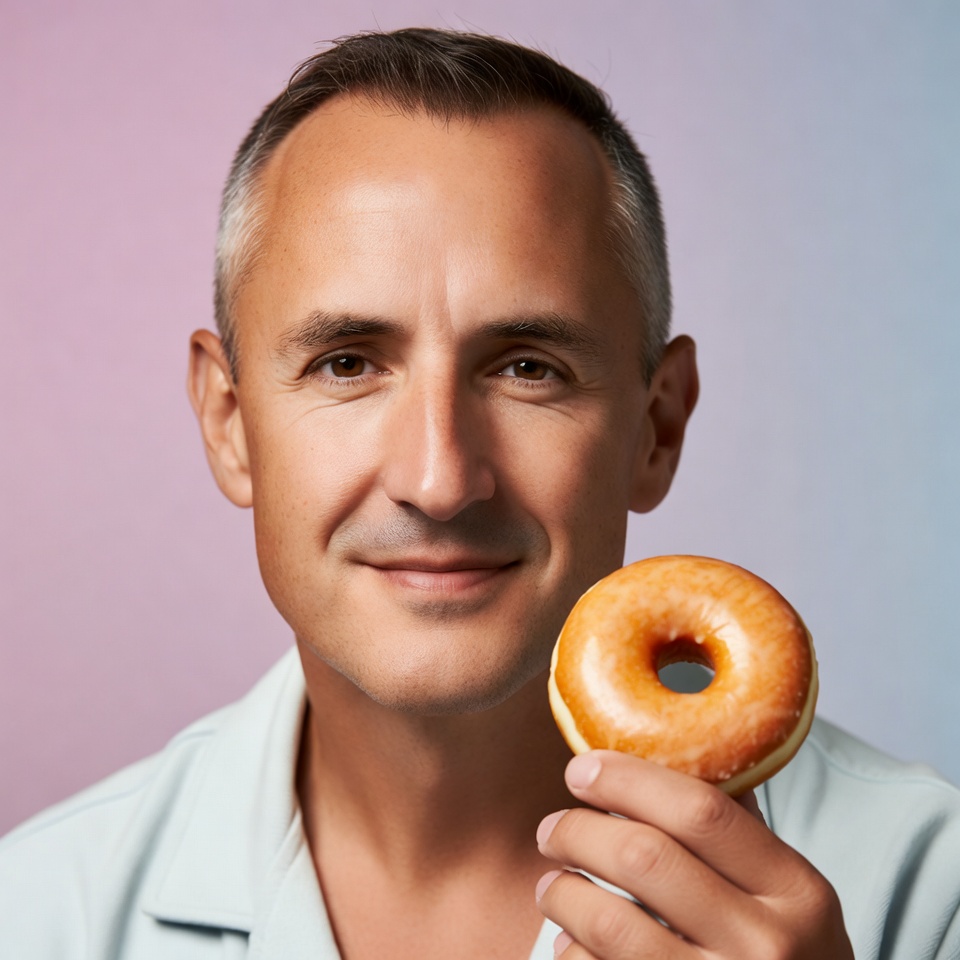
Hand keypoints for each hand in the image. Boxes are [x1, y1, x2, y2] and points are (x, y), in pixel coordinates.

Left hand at [535, 751, 852, 958]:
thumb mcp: (789, 897)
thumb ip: (735, 834)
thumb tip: (662, 757)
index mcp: (795, 891)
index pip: (700, 810)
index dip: (628, 780)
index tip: (581, 768)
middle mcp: (765, 945)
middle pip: (644, 858)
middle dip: (579, 831)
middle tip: (552, 829)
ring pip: (610, 923)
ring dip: (562, 893)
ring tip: (552, 885)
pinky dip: (571, 952)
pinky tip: (573, 942)